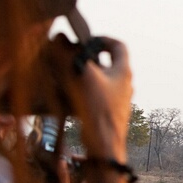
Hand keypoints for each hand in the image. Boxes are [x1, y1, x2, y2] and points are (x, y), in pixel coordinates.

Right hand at [46, 157, 85, 182]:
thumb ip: (63, 176)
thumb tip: (62, 161)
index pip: (91, 169)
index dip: (84, 160)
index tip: (73, 157)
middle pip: (88, 171)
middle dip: (81, 162)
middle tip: (72, 157)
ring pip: (81, 175)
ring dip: (75, 168)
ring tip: (68, 161)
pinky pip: (75, 179)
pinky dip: (71, 174)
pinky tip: (63, 171)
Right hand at [61, 36, 132, 162]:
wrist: (104, 145)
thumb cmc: (97, 109)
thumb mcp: (81, 75)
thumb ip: (68, 53)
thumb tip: (57, 37)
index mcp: (123, 72)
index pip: (118, 45)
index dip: (102, 38)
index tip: (85, 40)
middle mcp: (124, 85)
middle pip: (107, 62)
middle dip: (87, 58)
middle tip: (70, 58)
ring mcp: (118, 100)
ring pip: (99, 80)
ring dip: (83, 75)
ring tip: (65, 75)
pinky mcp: (109, 112)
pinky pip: (95, 95)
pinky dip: (83, 91)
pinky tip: (67, 94)